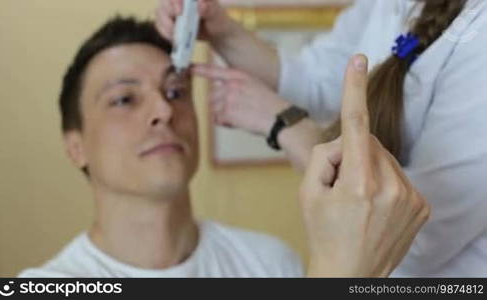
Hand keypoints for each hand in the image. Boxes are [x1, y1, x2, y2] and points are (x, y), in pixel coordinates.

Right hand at [155, 0, 232, 41]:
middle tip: (176, 28)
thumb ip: (210, 9)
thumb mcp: (217, 16)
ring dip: (167, 26)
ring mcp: (170, 9)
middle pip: (165, 2)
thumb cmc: (216, 20)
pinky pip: (159, 25)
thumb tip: (201, 4)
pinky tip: (174, 39)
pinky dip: (165, 33)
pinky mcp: (167, 20)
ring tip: (178, 36)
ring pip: (159, 12)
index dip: (175, 1)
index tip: (179, 12)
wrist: (214, 32)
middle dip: (169, 14)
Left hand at [194, 64, 289, 135]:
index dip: (202, 70)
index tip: (192, 69)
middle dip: (220, 106)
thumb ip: (238, 86)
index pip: (216, 71)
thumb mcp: (255, 86)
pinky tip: (239, 122)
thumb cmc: (270, 105)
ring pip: (213, 108)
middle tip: (236, 111)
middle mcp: (231, 84)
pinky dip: (226, 124)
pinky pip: (218, 120)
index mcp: (239, 76)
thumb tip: (222, 94)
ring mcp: (228, 98)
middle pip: (212, 96)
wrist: (278, 117)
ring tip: (240, 117)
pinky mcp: (227, 112)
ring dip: (223, 115)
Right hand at [300, 54, 430, 276]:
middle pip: (369, 142)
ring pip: (385, 158)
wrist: (349, 274)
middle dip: (351, 153)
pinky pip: (398, 175)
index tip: (358, 60)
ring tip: (357, 200)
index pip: (355, 125)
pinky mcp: (421, 206)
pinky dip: (384, 181)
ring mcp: (410, 198)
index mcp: (358, 184)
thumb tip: (345, 142)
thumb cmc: (323, 232)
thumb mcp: (307, 192)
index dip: (354, 89)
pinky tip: (374, 205)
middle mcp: (390, 188)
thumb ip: (323, 155)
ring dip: (369, 167)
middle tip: (339, 184)